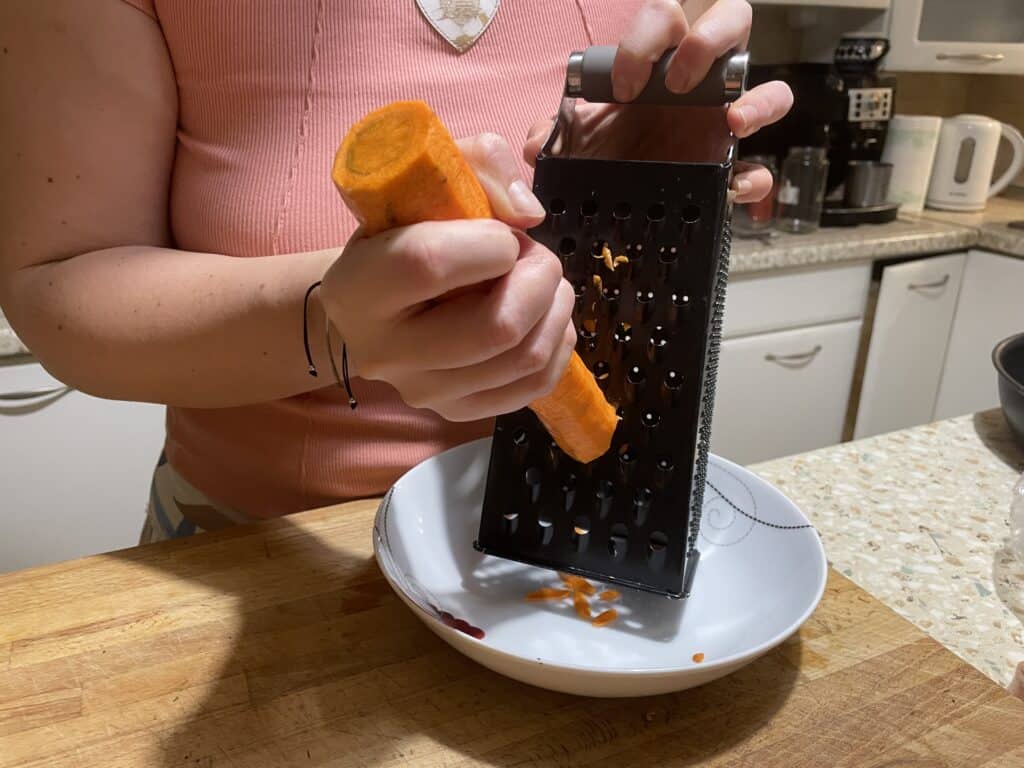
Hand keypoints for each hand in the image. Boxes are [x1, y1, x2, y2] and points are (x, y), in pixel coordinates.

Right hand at [320, 133, 576, 421]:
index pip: (428, 264)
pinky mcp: (459, 412)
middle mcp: (386, 352)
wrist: (370, 305)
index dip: (489, 242)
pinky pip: (536, 385)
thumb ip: (478, 166)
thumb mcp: (424, 180)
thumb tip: (529, 213)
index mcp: (358, 287)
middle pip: (496, 328)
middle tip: (536, 256)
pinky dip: (558, 343)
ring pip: (525, 359)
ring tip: (542, 281)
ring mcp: (424, 391)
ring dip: (556, 308)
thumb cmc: (400, 233)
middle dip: (539, 279)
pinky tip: (545, 316)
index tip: (502, 232)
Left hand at [524, 0, 792, 203]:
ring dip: (759, 100)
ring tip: (731, 120)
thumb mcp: (573, 136)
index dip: (648, 39)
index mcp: (660, 57)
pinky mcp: (732, 166)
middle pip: (733, 21)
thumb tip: (535, 140)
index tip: (625, 85)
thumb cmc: (602, 149)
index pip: (668, 13)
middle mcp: (702, 79)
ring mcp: (725, 121)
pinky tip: (737, 188)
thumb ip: (554, 129)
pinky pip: (764, 168)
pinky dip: (758, 178)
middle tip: (677, 83)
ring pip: (774, 88)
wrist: (615, 197)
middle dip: (707, 42)